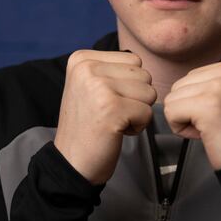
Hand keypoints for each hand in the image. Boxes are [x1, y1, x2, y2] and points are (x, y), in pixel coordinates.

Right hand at [54, 50, 156, 184]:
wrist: (71, 162)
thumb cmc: (87, 126)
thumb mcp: (90, 86)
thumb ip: (111, 69)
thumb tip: (140, 61)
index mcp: (82, 59)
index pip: (134, 60)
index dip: (129, 85)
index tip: (105, 101)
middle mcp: (87, 68)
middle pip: (144, 75)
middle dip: (136, 98)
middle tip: (110, 114)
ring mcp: (99, 87)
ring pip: (149, 93)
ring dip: (138, 112)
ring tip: (112, 121)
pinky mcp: (111, 108)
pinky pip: (148, 112)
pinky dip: (138, 126)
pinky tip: (115, 131)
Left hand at [163, 57, 220, 169]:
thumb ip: (216, 82)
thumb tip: (184, 84)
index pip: (195, 76)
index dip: (201, 101)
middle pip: (182, 84)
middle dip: (191, 108)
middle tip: (217, 125)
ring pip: (173, 98)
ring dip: (186, 119)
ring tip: (211, 129)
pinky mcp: (208, 105)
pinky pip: (170, 111)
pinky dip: (180, 129)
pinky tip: (204, 135)